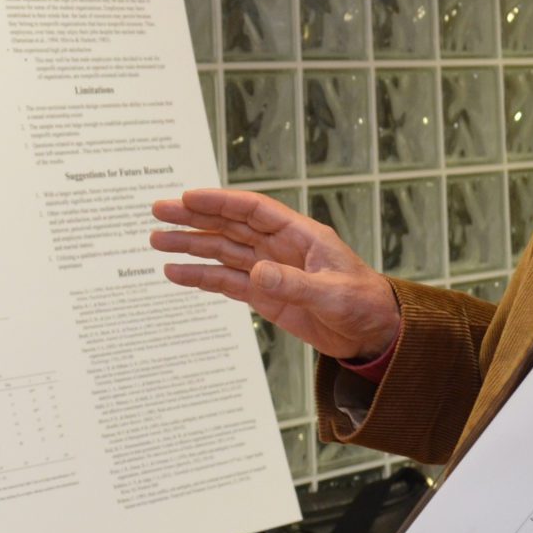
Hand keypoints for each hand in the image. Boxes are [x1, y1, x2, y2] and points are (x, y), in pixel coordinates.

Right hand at [150, 187, 398, 360]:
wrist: (374, 334)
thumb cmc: (364, 304)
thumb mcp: (333, 294)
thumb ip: (294, 284)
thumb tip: (257, 273)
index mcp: (300, 235)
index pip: (253, 211)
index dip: (220, 202)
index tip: (188, 197)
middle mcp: (279, 248)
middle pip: (229, 226)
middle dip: (194, 218)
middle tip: (159, 211)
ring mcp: (269, 271)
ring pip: (222, 252)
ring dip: (191, 246)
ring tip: (157, 242)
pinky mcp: (264, 296)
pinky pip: (226, 282)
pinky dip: (201, 277)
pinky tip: (176, 273)